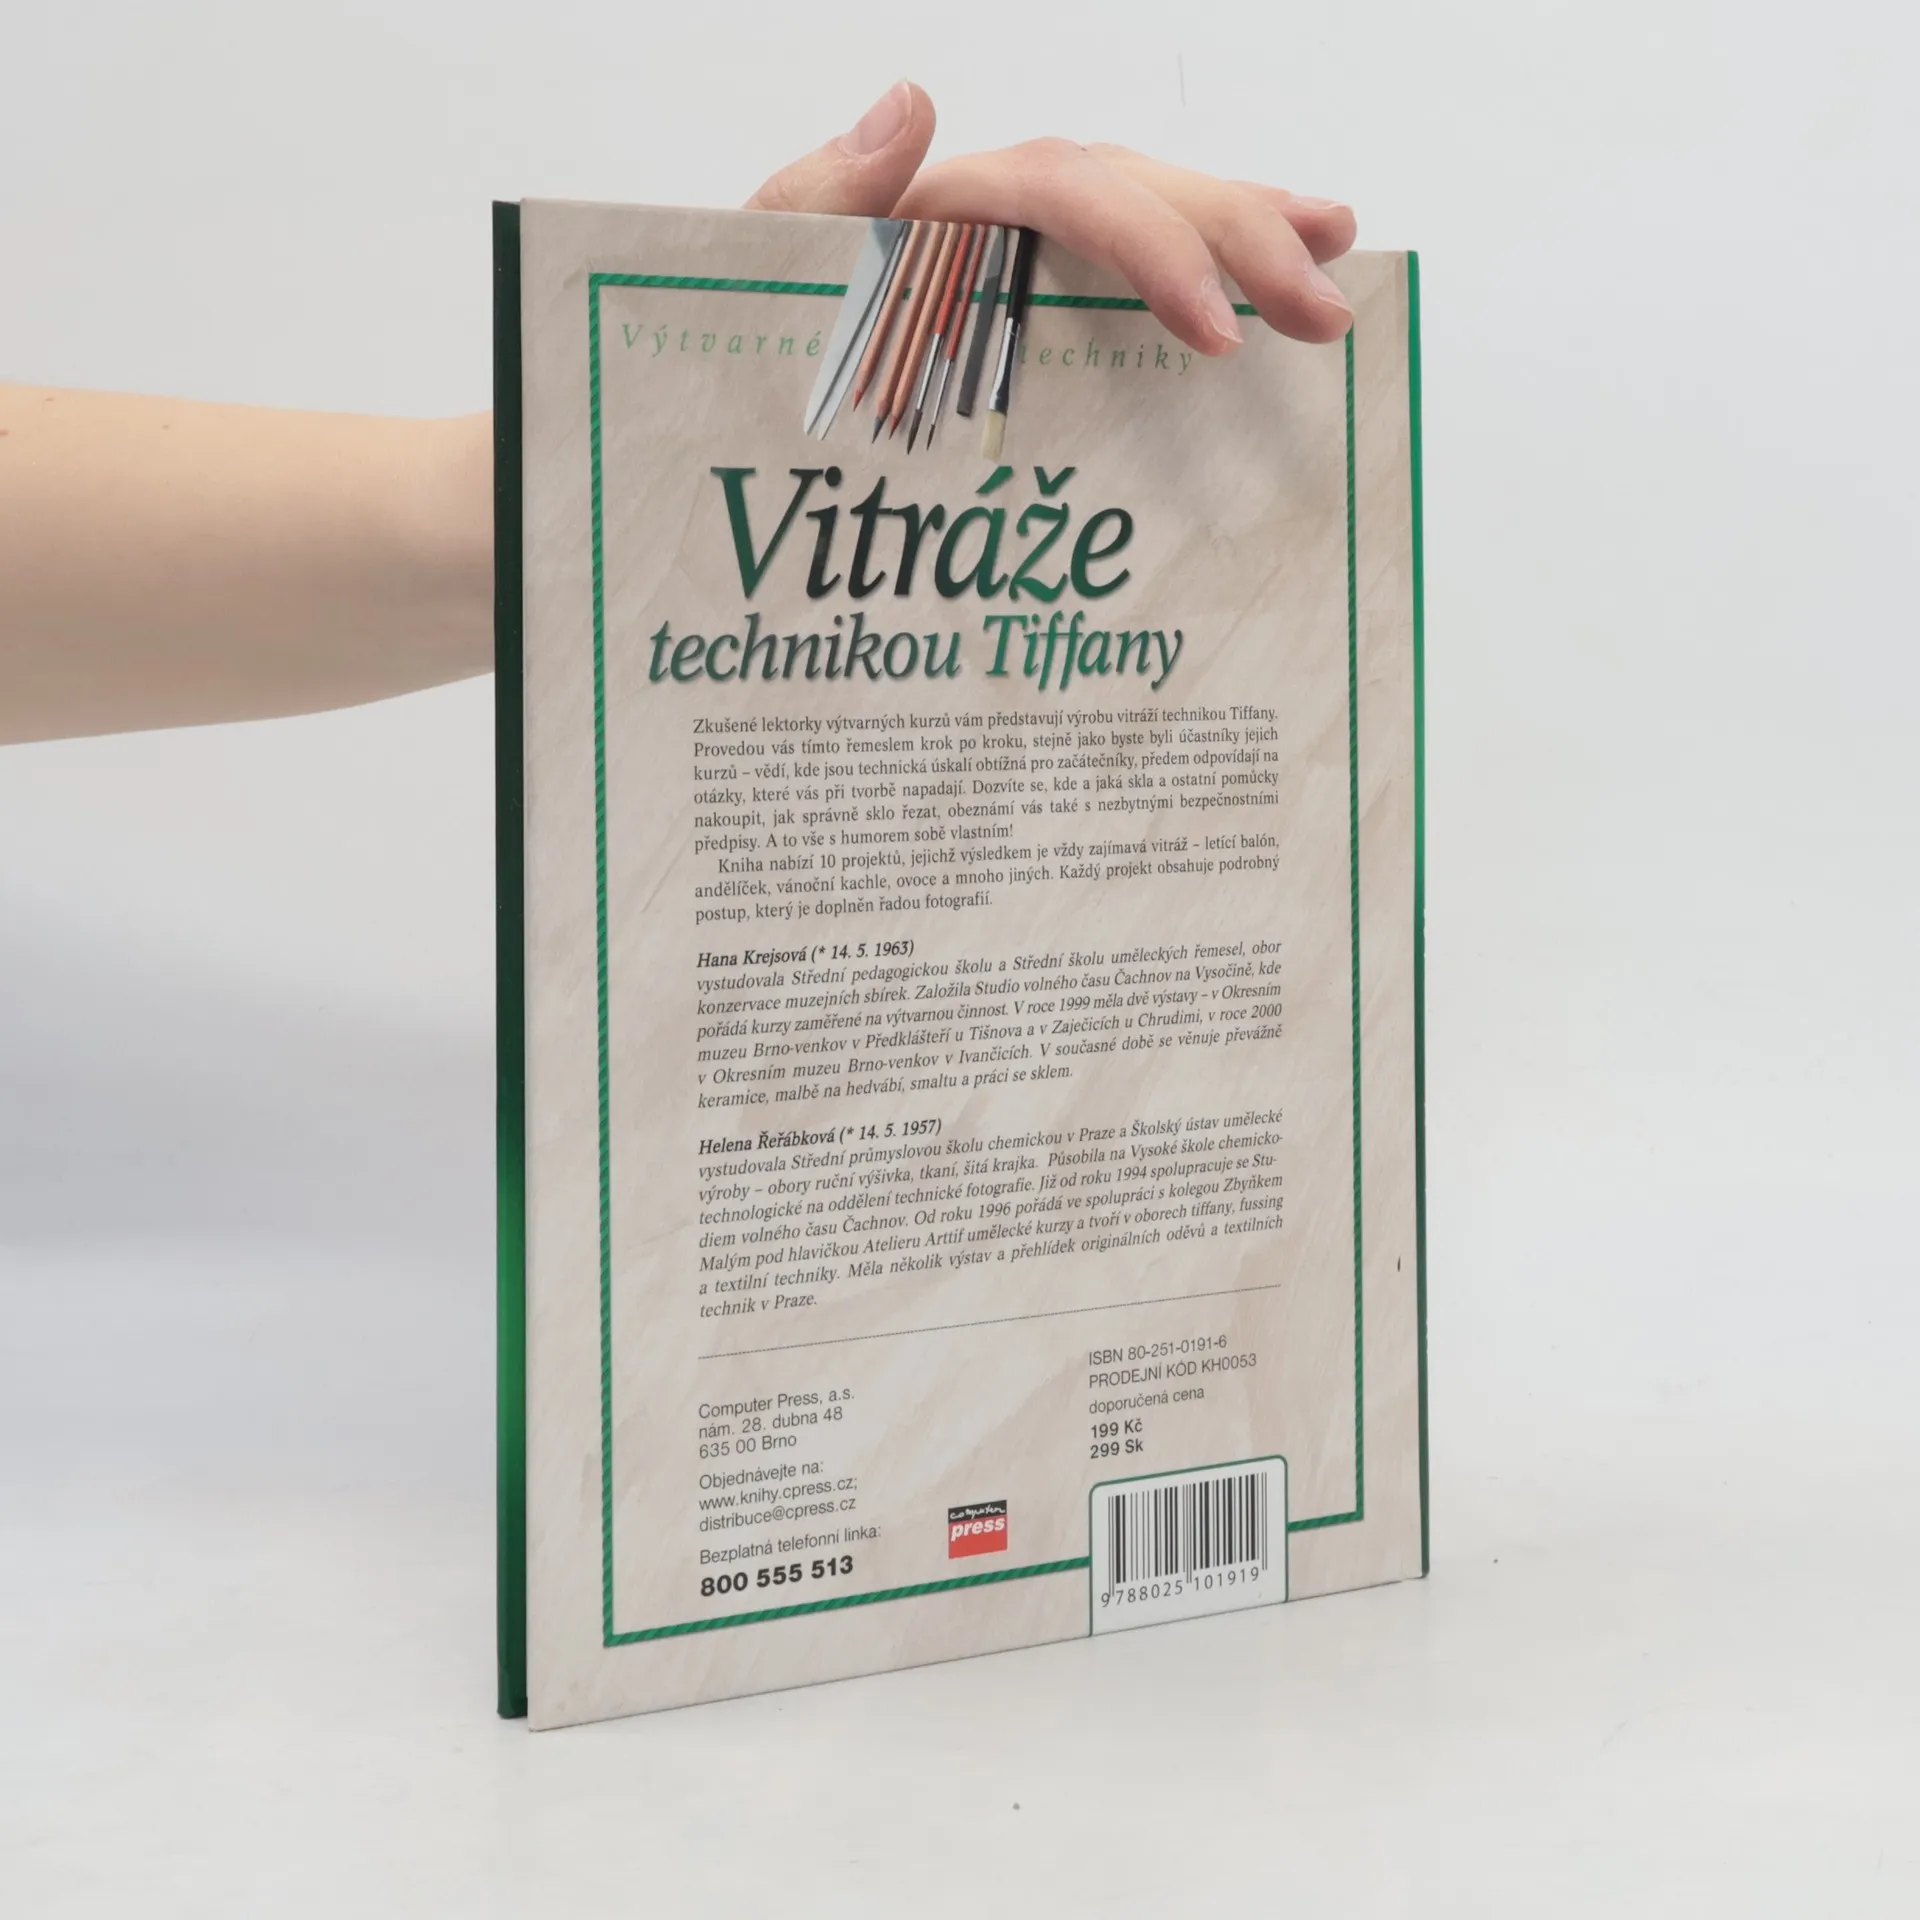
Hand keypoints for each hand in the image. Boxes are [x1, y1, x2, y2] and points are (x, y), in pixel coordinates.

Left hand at [746, 82, 1355, 352]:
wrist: (717, 393)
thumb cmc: (733, 333)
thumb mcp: (758, 262)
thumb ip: (821, 193)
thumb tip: (909, 103)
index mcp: (943, 201)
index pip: (1073, 195)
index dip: (1153, 253)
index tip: (1214, 337)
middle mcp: (994, 213)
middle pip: (1136, 192)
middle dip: (1240, 240)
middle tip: (1324, 314)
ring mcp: (1015, 256)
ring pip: (1146, 213)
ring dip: (1245, 227)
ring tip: (1332, 252)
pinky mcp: (1023, 308)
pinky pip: (1121, 276)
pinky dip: (1198, 272)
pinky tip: (1256, 293)